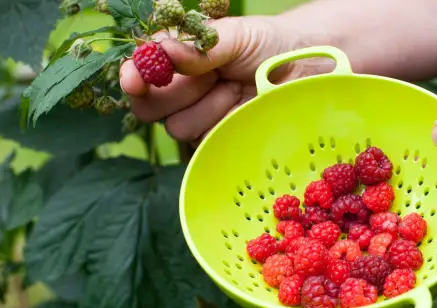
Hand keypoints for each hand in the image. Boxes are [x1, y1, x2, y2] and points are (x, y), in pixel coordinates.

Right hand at [119, 16, 333, 145]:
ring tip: (235, 88)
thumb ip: (200, 45)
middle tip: (211, 77)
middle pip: (149, 107)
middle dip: (176, 94)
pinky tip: (241, 108)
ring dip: (208, 108)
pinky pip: (205, 143)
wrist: (302, 70)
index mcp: (176, 59)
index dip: (134, 77)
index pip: (141, 71)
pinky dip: (223, 125)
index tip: (135, 81)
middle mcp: (180, 90)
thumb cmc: (266, 44)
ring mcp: (197, 117)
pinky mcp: (216, 140)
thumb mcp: (235, 35)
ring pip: (178, 127)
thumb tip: (165, 51)